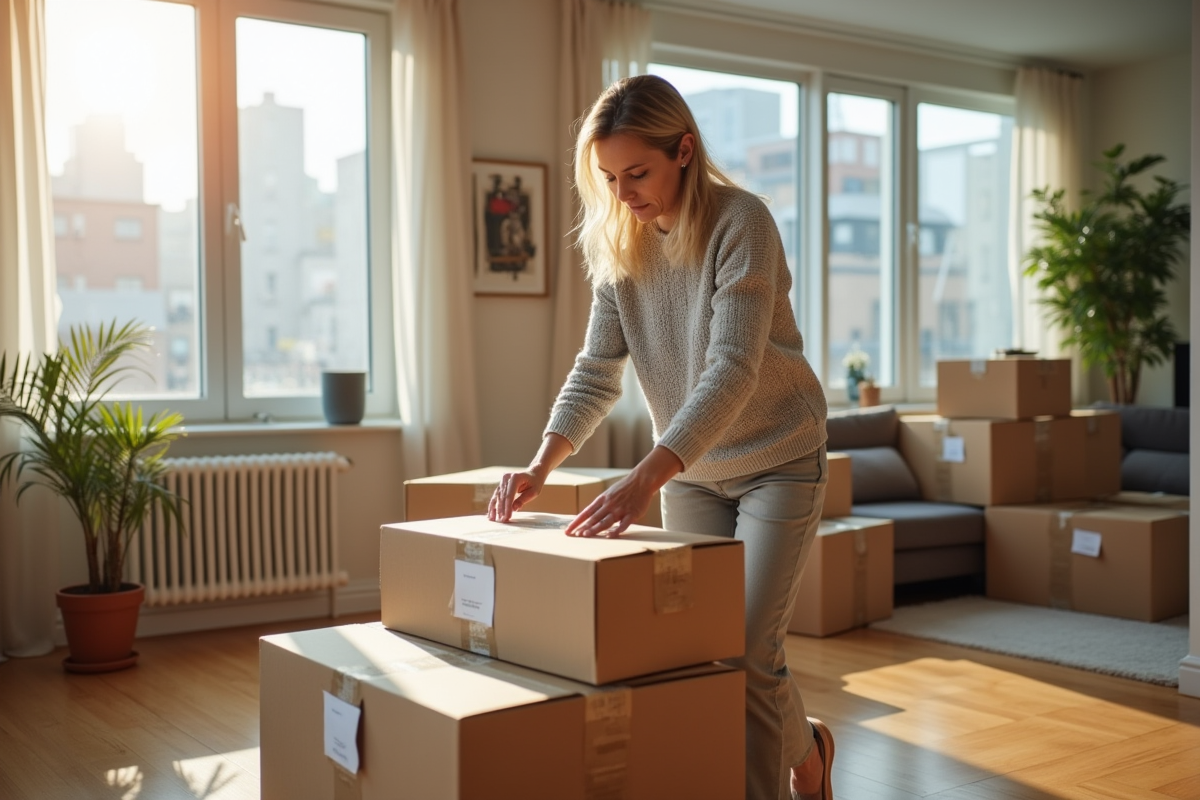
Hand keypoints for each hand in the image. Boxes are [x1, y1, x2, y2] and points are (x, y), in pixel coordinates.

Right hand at [487, 469, 544, 522]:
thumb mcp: (534, 491)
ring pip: (497, 497)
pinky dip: (493, 506)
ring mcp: (502, 481)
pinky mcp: (500, 485)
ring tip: (493, 520)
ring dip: (495, 509)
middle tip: (502, 521)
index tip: (507, 517)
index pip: (509, 495)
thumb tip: (514, 509)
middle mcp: (506, 478)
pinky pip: (496, 496)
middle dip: (501, 510)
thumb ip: (523, 499)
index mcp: (515, 477)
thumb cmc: (535, 483)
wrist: (533, 474)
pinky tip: (491, 515)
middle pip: (502, 496)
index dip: (507, 507)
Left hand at [564, 446, 682, 537]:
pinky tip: (610, 536)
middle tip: (575, 535)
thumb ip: (600, 505)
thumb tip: (589, 516)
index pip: (586, 513)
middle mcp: (609, 504)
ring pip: (605, 521)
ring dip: (595, 528)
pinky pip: (623, 524)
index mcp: (602, 499)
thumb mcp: (609, 493)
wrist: (641, 480)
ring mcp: (620, 509)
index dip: (576, 522)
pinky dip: (616, 530)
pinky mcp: (631, 514)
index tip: (568, 530)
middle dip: (584, 527)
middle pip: (594, 518)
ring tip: (586, 535)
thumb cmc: (624, 488)